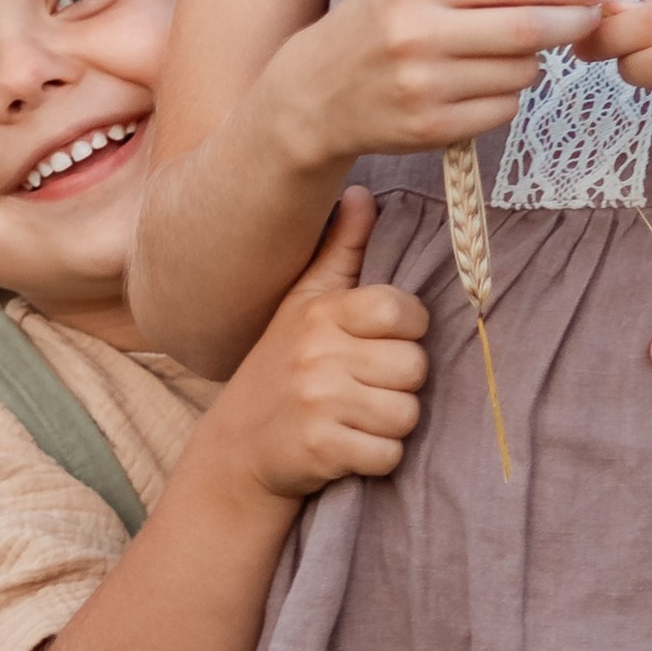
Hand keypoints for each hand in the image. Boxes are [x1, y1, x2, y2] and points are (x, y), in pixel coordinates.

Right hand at [206, 187, 429, 498]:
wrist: (237, 450)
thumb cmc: (281, 369)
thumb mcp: (303, 304)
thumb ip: (340, 250)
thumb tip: (361, 191)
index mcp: (320, 312)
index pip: (401, 311)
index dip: (407, 332)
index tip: (383, 344)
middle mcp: (316, 352)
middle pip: (414, 367)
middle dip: (400, 385)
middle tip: (365, 389)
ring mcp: (316, 402)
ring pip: (406, 415)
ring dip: (391, 425)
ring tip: (357, 418)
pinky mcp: (319, 449)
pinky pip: (388, 456)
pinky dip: (377, 459)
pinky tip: (350, 448)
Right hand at [261, 0, 605, 170]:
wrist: (314, 96)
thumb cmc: (373, 30)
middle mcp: (417, 34)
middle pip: (527, 30)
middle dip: (572, 22)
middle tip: (593, 16)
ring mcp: (424, 87)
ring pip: (520, 73)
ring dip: (531, 63)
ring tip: (504, 55)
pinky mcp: (430, 129)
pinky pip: (502, 111)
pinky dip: (507, 97)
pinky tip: (480, 86)